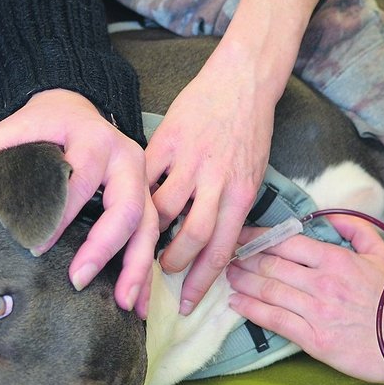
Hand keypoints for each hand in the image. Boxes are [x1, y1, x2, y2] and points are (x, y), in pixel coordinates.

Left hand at [0, 89, 158, 314]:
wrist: (77, 106)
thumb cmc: (43, 126)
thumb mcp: (10, 132)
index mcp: (91, 139)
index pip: (77, 181)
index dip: (57, 215)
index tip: (34, 248)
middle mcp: (125, 158)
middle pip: (128, 205)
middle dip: (105, 247)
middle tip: (77, 280)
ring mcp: (142, 179)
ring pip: (149, 226)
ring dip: (136, 268)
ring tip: (122, 304)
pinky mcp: (148, 198)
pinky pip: (153, 237)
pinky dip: (145, 272)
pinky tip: (136, 303)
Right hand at [146, 51, 277, 315]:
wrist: (243, 80)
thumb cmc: (249, 130)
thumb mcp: (252, 172)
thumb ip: (232, 207)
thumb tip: (213, 245)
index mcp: (243, 193)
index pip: (222, 250)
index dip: (202, 282)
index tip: (187, 304)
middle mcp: (219, 181)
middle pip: (192, 236)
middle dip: (174, 263)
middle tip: (162, 272)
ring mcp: (192, 160)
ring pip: (163, 209)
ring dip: (150, 232)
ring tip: (144, 240)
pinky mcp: (169, 140)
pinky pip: (147, 176)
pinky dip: (137, 194)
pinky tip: (131, 204)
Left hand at [226, 215, 383, 383]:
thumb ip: (357, 229)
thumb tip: (330, 215)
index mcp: (337, 259)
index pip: (286, 242)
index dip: (257, 237)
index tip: (240, 234)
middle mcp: (322, 283)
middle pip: (270, 265)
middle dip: (243, 258)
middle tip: (225, 255)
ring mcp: (316, 312)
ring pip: (268, 291)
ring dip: (242, 282)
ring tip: (227, 276)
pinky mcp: (314, 341)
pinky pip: (274, 321)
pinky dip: (251, 310)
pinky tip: (236, 304)